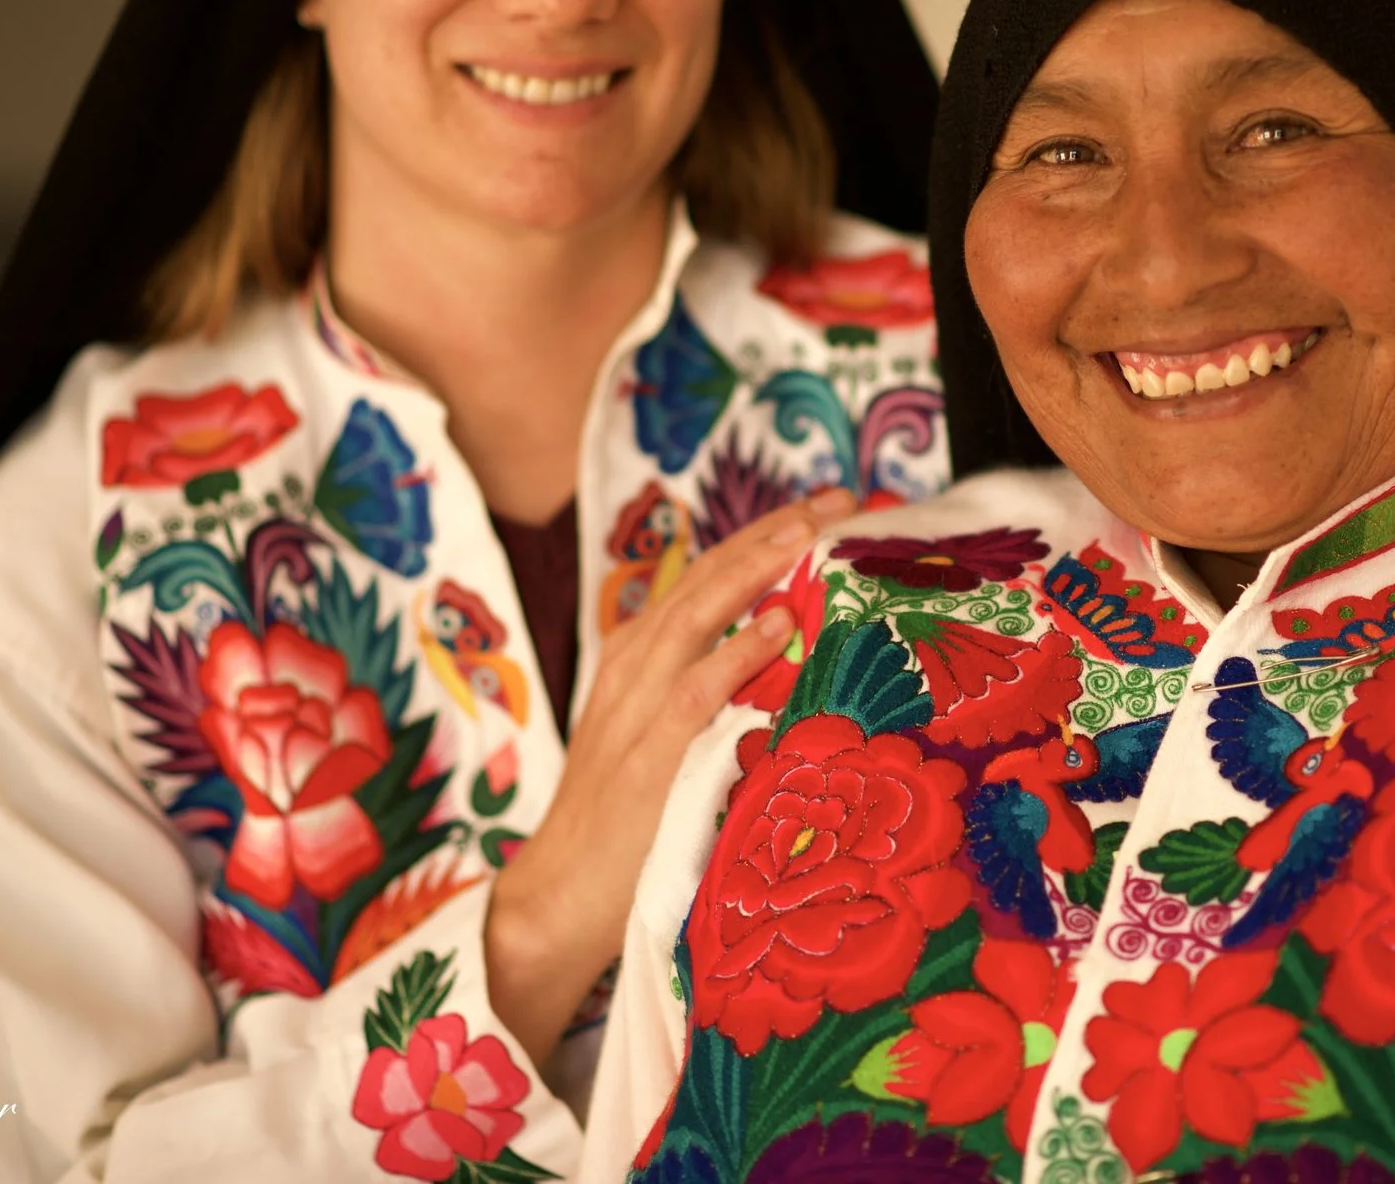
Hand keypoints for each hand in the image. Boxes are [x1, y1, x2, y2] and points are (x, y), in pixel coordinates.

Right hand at [482, 487, 857, 1066]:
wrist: (557, 898)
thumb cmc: (624, 822)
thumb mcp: (666, 738)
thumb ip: (713, 694)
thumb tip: (793, 660)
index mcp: (639, 657)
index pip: (707, 576)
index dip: (762, 534)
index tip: (825, 505)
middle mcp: (633, 669)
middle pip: (705, 578)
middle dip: (771, 531)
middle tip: (837, 496)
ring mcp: (635, 712)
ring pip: (695, 616)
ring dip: (753, 568)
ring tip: (808, 531)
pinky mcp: (645, 761)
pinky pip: (693, 694)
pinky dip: (734, 653)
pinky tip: (777, 623)